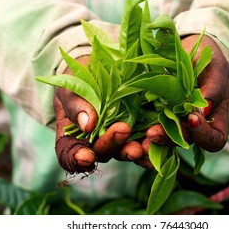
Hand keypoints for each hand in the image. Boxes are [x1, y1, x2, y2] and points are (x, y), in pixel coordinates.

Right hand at [53, 56, 143, 174]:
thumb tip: (88, 124)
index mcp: (73, 137)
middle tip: (123, 130)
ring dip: (136, 150)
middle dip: (114, 144)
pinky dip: (154, 144)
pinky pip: (147, 142)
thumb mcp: (71, 88)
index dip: (76, 159)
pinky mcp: (139, 131)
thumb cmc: (78, 81)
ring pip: (126, 151)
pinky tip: (158, 138)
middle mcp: (97, 143)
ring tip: (144, 144)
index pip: (70, 155)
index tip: (85, 156)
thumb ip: (75, 105)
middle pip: (104, 152)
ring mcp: (119, 139)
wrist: (99, 69)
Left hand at [137, 34, 228, 166]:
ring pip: (163, 137)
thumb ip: (214, 88)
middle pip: (184, 141)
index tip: (193, 118)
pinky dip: (139, 129)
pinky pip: (147, 125)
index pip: (214, 140)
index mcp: (214, 119)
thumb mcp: (216, 68)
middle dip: (169, 138)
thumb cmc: (208, 59)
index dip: (204, 135)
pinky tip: (129, 127)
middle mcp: (192, 126)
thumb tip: (203, 111)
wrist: (188, 49)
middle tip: (154, 132)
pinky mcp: (154, 114)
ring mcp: (172, 122)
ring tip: (143, 133)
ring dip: (152, 137)